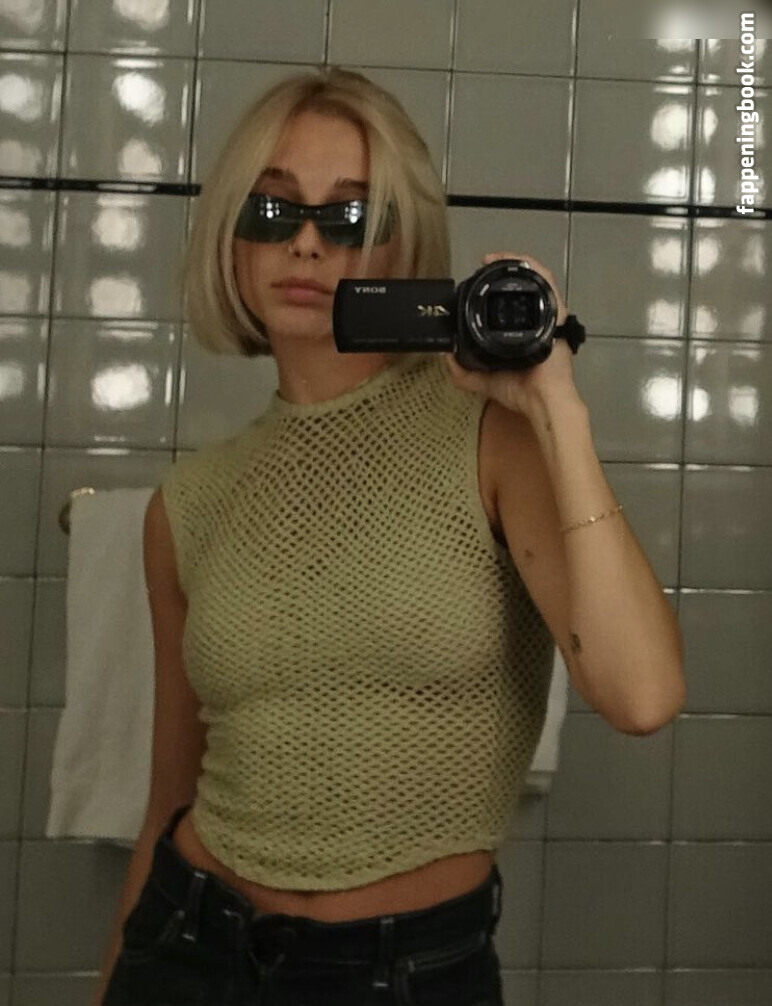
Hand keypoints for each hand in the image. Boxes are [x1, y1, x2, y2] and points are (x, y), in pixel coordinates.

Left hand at [442, 252, 583, 418]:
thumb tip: (445, 355)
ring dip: (513, 264)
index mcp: (520, 334)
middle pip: (520, 288)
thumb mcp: (482, 379)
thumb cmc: (519, 390)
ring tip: (492, 260)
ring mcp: (546, 315)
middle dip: (501, 273)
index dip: (492, 290)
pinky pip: (545, 281)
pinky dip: (531, 267)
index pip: (508, 304)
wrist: (541, 398)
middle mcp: (534, 321)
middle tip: (483, 267)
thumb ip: (462, 370)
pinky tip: (514, 261)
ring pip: (532, 280)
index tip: (475, 282)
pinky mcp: (555, 312)